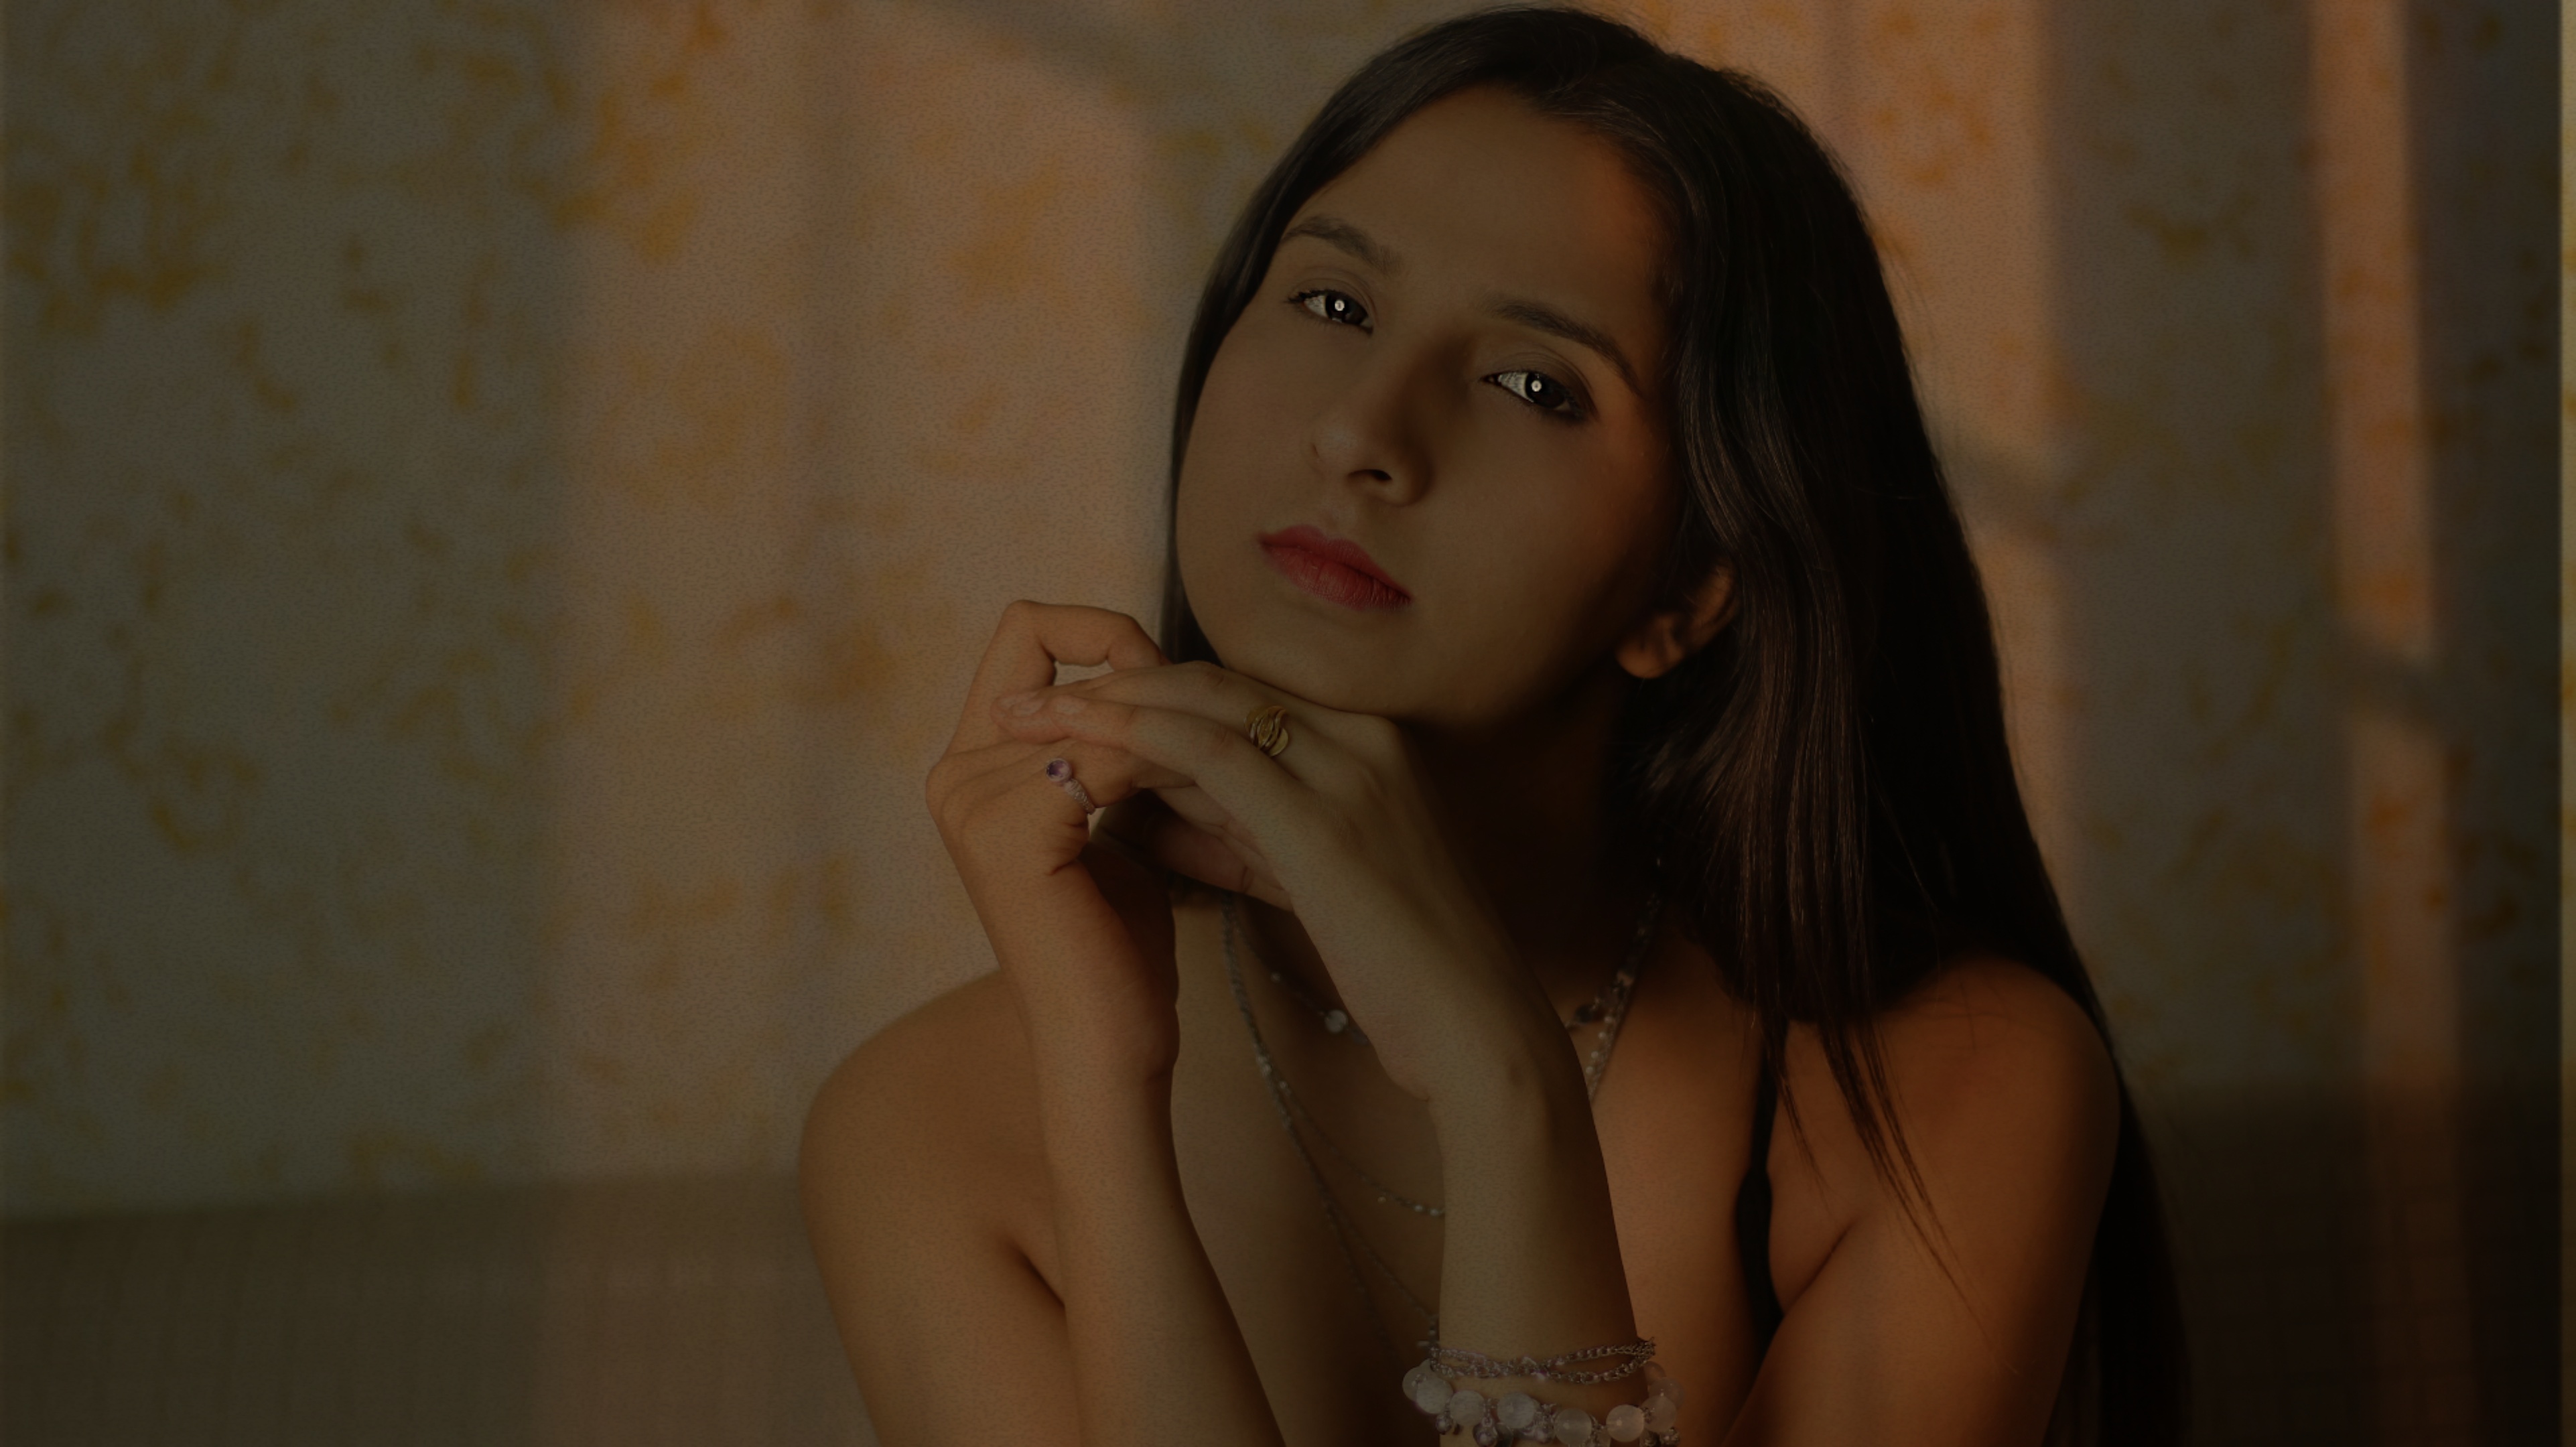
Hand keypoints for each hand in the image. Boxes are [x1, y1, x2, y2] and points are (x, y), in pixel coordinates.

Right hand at [926, 602, 1185, 1082]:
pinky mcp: (1007, 829)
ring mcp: (969, 800)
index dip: (1104, 635)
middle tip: (1217, 716)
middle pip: (1057, 656)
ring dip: (1168, 724)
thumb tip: (1156, 675)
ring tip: (1229, 758)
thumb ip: (1111, 755)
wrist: (1108, 1047)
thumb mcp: (1113, 824)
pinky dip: (1167, 764)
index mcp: (970, 767)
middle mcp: (954, 774)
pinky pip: (1105, 757)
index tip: (1172, 681)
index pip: (1027, 634)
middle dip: (1144, 674)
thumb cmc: (1119, 950)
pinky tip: (1216, 790)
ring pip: (1094, 710)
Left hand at [990, 660, 1566, 1105]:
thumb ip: (1248, 839)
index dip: (1151, 699)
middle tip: (1028, 699)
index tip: (1075, 712)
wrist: (1482, 1034)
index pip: (1242, 701)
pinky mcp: (1326, 819)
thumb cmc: (1406, 974)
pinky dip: (1138, 739)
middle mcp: (1362, 741)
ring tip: (1027, 714)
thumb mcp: (1316, 885)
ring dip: (1107, 701)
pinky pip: (1213, 751)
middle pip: (1216, 685)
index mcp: (1369, 750)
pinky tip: (1078, 748)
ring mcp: (1350, 770)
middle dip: (1115, 684)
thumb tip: (1165, 815)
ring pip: (1207, 703)